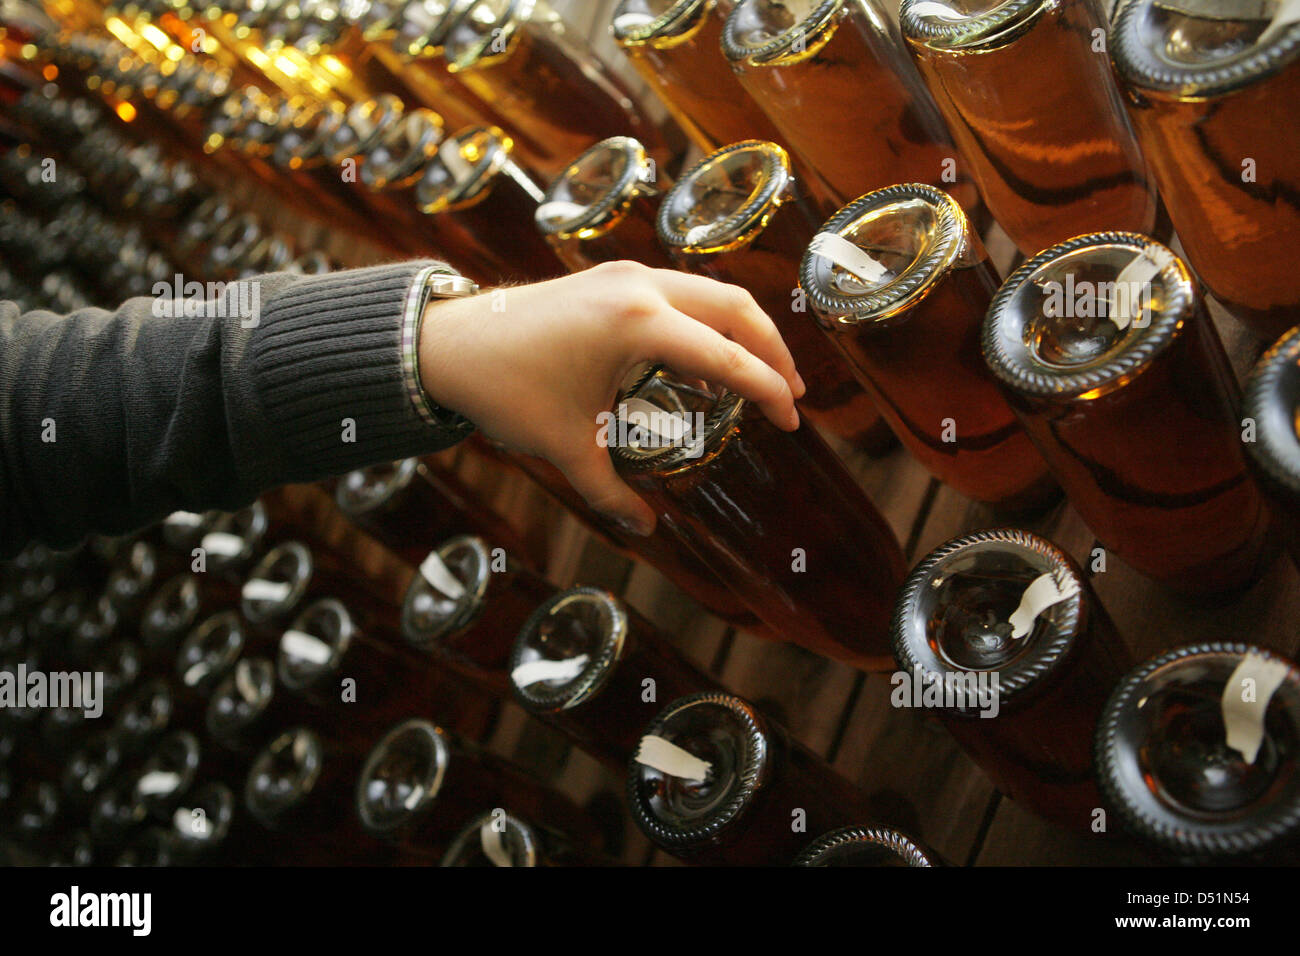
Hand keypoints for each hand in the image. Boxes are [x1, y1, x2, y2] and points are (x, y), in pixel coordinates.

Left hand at [418, 261, 804, 534]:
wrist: (448, 341)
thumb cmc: (505, 389)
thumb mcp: (564, 447)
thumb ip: (609, 493)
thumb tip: (644, 530)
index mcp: (638, 324)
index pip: (728, 358)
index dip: (769, 391)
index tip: (793, 422)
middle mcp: (641, 287)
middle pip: (737, 309)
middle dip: (773, 351)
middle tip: (792, 395)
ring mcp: (627, 274)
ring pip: (713, 292)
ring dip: (745, 330)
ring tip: (763, 373)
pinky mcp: (613, 275)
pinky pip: (683, 290)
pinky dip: (711, 319)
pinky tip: (710, 356)